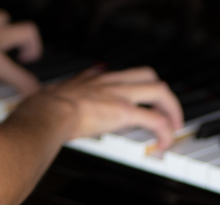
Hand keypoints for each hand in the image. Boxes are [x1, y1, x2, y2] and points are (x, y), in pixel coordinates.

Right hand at [38, 66, 183, 150]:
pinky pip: (156, 120)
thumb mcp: (58, 91)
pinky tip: (163, 144)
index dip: (136, 86)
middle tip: (165, 111)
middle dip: (161, 93)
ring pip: (160, 90)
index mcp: (96, 78)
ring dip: (172, 108)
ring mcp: (120, 94)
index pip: (124, 75)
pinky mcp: (125, 112)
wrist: (48, 110)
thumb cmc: (46, 105)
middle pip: (148, 75)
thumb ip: (61, 92)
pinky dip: (165, 132)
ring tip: (173, 126)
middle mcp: (112, 81)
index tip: (139, 99)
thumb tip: (52, 94)